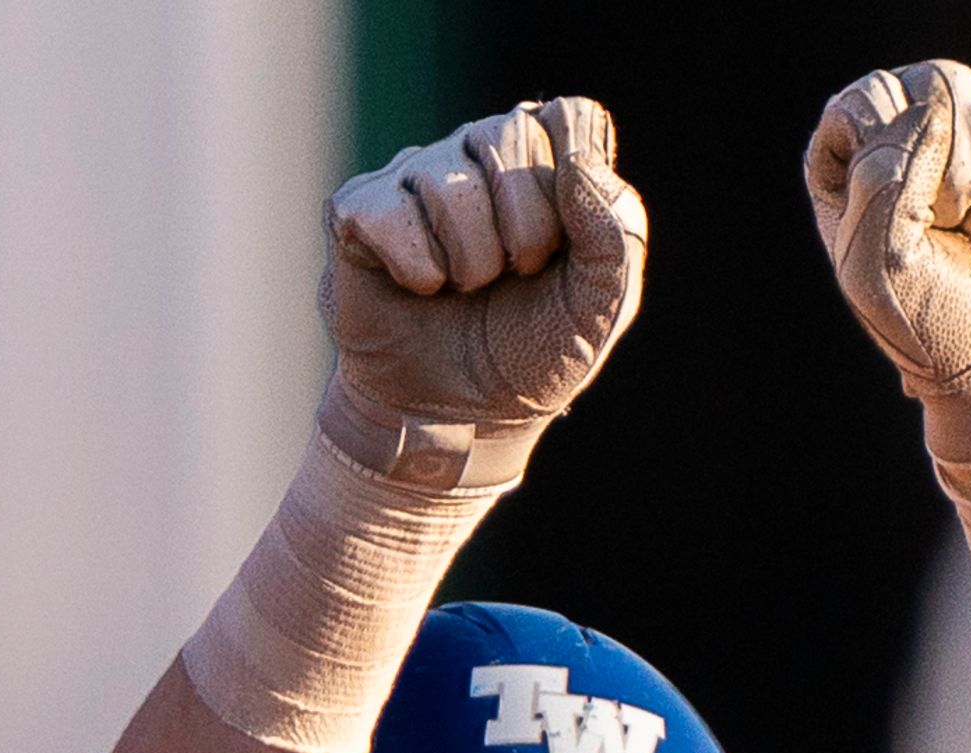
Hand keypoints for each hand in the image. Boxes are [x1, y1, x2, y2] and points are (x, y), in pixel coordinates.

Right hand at [322, 99, 645, 446]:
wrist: (459, 419)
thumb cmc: (532, 352)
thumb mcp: (599, 306)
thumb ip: (613, 233)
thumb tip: (579, 165)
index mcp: (545, 159)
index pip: (569, 116)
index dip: (570, 181)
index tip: (561, 247)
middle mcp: (476, 149)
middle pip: (509, 134)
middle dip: (524, 229)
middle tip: (512, 276)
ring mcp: (412, 174)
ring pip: (447, 181)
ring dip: (468, 260)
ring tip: (464, 288)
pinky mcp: (358, 211)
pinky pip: (386, 214)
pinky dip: (415, 268)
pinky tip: (419, 288)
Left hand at [807, 62, 970, 457]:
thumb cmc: (933, 322)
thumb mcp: (877, 267)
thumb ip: (883, 178)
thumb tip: (935, 107)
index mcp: (855, 161)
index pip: (868, 98)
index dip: (895, 156)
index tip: (909, 221)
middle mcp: (916, 129)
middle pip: (943, 85)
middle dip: (958, 177)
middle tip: (955, 235)